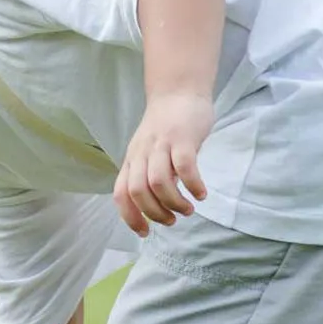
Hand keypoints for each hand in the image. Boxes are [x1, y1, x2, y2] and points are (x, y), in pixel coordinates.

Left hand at [114, 92, 212, 237]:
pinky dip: (193, 185)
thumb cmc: (166, 126)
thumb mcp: (149, 152)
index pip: (121, 194)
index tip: (145, 232)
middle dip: (155, 213)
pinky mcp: (182, 138)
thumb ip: (150, 175)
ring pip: (158, 182)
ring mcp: (161, 145)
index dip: (130, 217)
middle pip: (138, 191)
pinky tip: (201, 193)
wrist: (179, 90)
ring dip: (174, 203)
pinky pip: (184, 167)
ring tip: (188, 209)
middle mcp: (142, 153)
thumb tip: (157, 206)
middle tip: (172, 220)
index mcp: (132, 160)